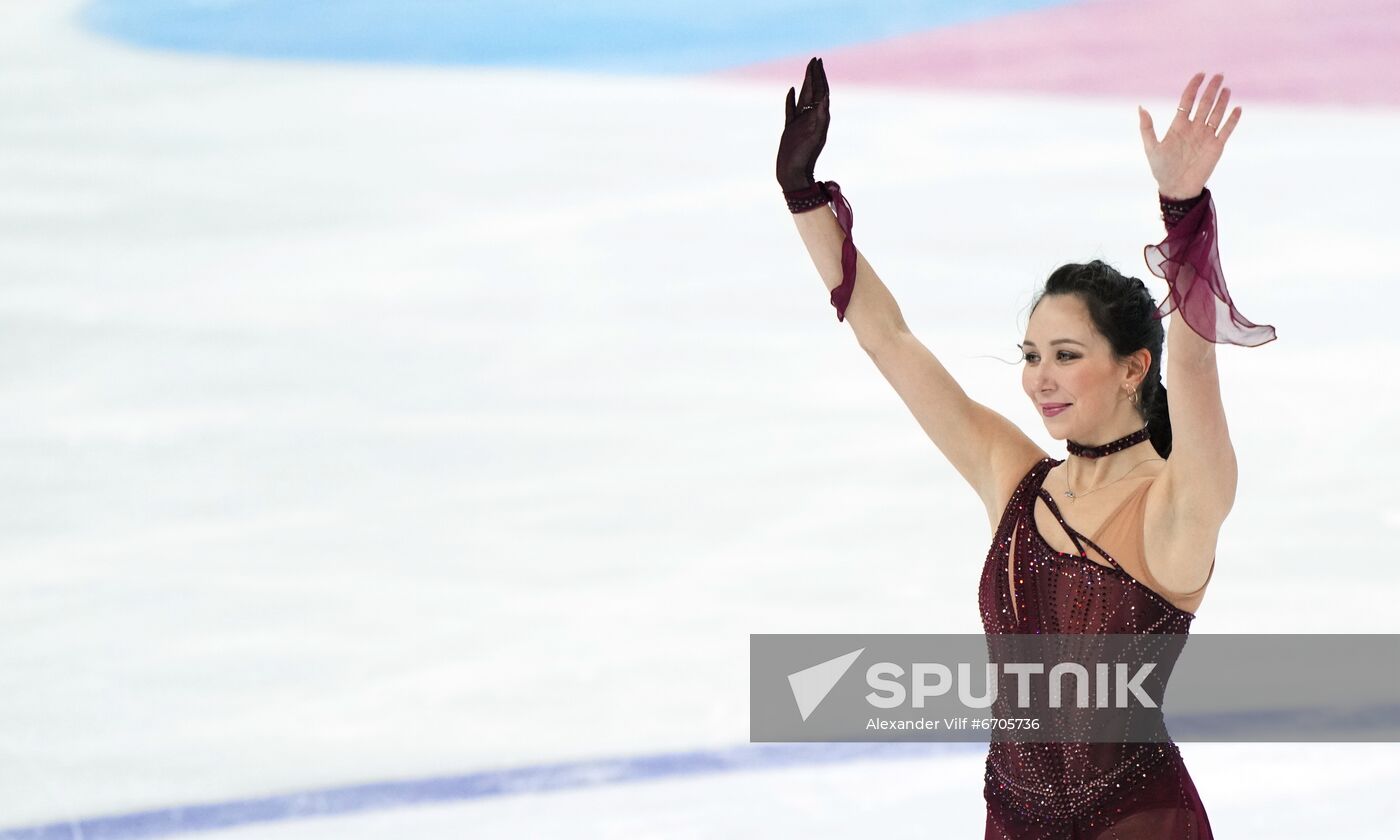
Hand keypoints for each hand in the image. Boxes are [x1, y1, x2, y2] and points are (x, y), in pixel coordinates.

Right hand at [776, 57, 830, 192]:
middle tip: (815, 59)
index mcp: (820, 118)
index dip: (820, 76)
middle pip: (814, 92)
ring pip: (804, 98)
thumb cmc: (804, 157)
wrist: (793, 174)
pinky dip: (791, 99)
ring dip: (806, 83)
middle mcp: (811, 118)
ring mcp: (800, 123)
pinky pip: (791, 110)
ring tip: (807, 70)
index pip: (821, 92)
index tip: (818, 61)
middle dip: (815, 75)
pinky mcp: (790, 129)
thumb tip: (825, 98)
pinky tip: (791, 90)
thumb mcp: (814, 136)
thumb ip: (820, 117)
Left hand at [1138, 72, 1241, 199]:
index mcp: (1179, 125)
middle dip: (1211, 89)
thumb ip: (1147, 127)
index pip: (1188, 100)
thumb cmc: (1161, 169)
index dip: (1193, 87)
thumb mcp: (1151, 148)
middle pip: (1205, 103)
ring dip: (1222, 101)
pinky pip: (1226, 130)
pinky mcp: (1216, 146)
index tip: (1200, 75)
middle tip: (1219, 75)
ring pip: (1216, 114)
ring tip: (1226, 88)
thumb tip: (1141, 107)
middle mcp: (1194, 128)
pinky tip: (1237, 109)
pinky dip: (1232, 120)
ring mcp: (1206, 136)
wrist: (1176, 188)